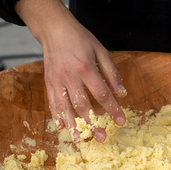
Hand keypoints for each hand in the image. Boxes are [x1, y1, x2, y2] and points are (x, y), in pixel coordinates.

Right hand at [42, 18, 126, 141]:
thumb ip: (111, 73)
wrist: (54, 30)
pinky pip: (52, 103)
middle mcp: (69, 76)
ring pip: (65, 108)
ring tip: (81, 139)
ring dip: (73, 126)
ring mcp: (57, 81)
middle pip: (82, 105)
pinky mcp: (48, 83)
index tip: (121, 121)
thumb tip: (122, 94)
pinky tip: (62, 127)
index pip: (101, 93)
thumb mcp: (101, 50)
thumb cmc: (80, 39)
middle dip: (93, 123)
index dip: (112, 109)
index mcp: (85, 68)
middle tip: (102, 137)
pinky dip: (57, 116)